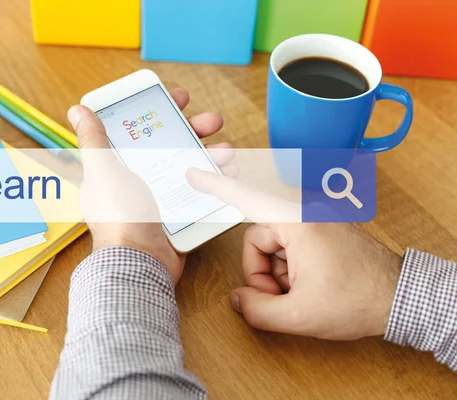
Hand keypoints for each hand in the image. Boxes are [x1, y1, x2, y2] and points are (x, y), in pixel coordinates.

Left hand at [67, 88, 231, 283]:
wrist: (141, 263)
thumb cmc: (119, 217)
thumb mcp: (104, 172)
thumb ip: (94, 142)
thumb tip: (78, 110)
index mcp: (119, 168)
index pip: (140, 130)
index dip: (160, 112)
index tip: (180, 100)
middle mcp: (140, 180)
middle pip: (170, 145)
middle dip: (194, 130)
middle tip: (213, 121)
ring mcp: (161, 197)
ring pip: (190, 166)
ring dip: (210, 153)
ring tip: (227, 150)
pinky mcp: (179, 213)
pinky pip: (200, 190)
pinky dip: (216, 180)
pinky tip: (229, 173)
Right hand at [188, 171, 401, 339]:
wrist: (402, 297)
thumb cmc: (359, 299)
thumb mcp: (300, 314)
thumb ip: (258, 308)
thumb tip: (238, 299)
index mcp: (297, 222)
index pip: (246, 197)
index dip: (215, 186)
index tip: (194, 173)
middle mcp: (306, 213)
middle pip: (258, 238)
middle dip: (262, 271)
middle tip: (280, 296)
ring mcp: (316, 220)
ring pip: (273, 245)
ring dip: (278, 273)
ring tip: (301, 294)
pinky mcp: (323, 230)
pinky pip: (291, 245)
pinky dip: (291, 268)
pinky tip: (308, 286)